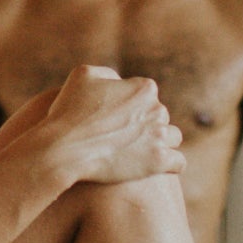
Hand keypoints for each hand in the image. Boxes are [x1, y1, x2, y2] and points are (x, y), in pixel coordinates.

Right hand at [37, 65, 183, 183]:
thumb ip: (107, 74)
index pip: (147, 96)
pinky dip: (170, 165)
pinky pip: (179, 162)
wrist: (63, 149)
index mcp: (144, 88)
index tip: (117, 120)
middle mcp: (157, 109)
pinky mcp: (159, 161)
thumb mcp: (82, 76)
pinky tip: (156, 167)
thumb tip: (119, 80)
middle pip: (159, 116)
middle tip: (122, 139)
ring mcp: (159, 136)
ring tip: (140, 153)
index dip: (132, 107)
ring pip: (173, 138)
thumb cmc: (68, 112)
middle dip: (145, 126)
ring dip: (160, 143)